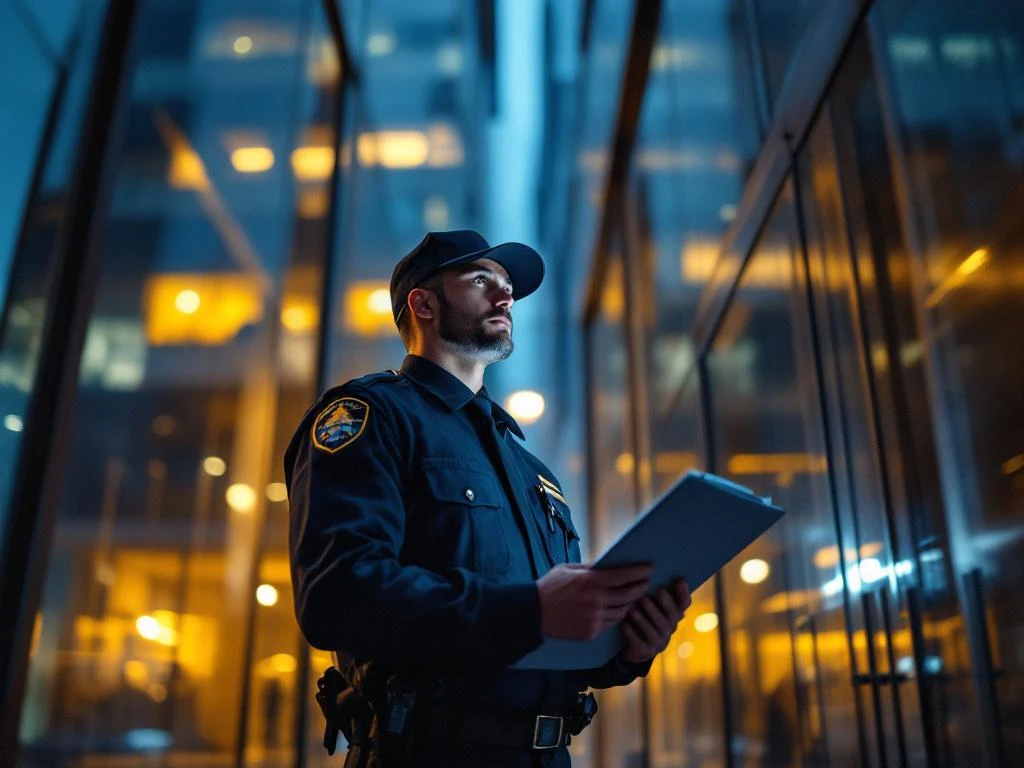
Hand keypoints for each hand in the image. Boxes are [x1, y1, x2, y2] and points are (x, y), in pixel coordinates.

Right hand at [537, 563, 652, 641]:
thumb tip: (610, 564)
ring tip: (633, 597)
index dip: (639, 571)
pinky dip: (616, 616)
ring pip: (623, 611)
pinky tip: (618, 610)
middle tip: (646, 583)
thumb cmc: (550, 587)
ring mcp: (595, 618)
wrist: (533, 613)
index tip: (649, 568)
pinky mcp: (592, 631)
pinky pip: (611, 623)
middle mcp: (596, 600)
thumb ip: (590, 568)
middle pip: (629, 594)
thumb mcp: (568, 569)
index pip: (624, 575)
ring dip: (630, 603)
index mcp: (591, 581)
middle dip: (641, 587)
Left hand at [620, 579, 691, 663]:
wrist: (634, 646)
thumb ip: (652, 591)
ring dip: (644, 619)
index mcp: (673, 614)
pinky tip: (624, 623)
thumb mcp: (649, 603)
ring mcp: (659, 641)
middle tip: (658, 591)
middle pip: (672, 616)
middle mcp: (670, 627)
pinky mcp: (646, 651)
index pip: (684, 603)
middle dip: (665, 604)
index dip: (683, 593)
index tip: (679, 579)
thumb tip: (646, 568)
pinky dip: (631, 632)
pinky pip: (640, 642)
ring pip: (654, 630)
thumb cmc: (641, 616)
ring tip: (633, 610)